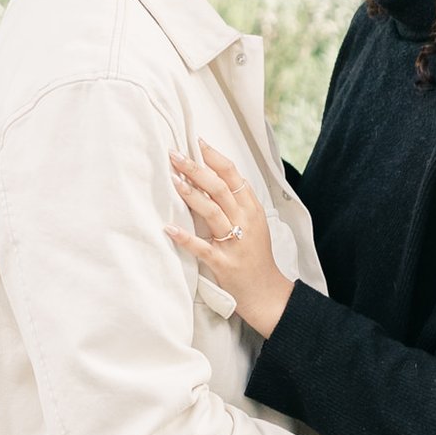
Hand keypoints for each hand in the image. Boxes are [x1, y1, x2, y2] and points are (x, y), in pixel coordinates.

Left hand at [168, 140, 296, 338]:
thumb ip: (238, 201)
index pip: (234, 176)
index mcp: (252, 209)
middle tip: (175, 155)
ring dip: (191, 195)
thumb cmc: (255, 255)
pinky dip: (185, 237)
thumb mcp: (254, 223)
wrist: (266, 292)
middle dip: (197, 169)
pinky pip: (202, 248)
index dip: (215, 158)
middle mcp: (245, 222)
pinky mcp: (224, 263)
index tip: (197, 142)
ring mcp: (235, 243)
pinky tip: (168, 228)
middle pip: (220, 189)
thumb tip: (213, 175)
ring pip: (212, 213)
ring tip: (173, 180)